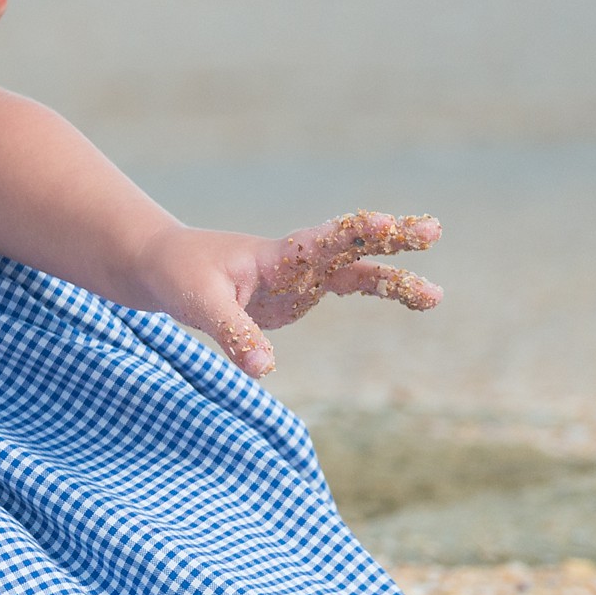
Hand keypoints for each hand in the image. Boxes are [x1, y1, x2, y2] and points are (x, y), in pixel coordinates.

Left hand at [141, 212, 442, 375]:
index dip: (354, 233)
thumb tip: (265, 370)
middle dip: (390, 237)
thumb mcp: (198, 303)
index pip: (321, 240)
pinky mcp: (295, 297)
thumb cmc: (178, 275)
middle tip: (434, 229)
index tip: (386, 224)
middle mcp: (294, 262)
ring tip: (435, 296)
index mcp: (275, 254)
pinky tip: (409, 297)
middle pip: (349, 248)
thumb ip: (233, 333)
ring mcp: (298, 278)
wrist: (161, 268)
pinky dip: (374, 289)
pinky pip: (343, 289)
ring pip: (354, 272)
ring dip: (392, 279)